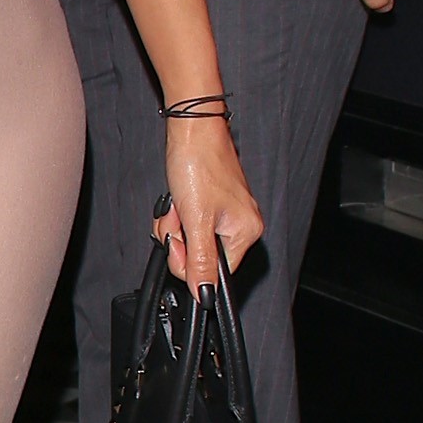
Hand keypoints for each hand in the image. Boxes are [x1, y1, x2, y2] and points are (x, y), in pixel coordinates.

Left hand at [154, 117, 263, 289]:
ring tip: (177, 204)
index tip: (177, 241)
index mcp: (246, 232)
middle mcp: (241, 223)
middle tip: (177, 217)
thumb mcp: (195, 220)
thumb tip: (206, 293)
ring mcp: (226, 212)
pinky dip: (178, 213)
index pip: (215, 272)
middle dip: (180, 238)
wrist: (191, 129)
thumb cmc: (197, 164)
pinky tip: (177, 199)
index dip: (189, 262)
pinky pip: (190, 221)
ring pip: (192, 237)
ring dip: (176, 224)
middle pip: (201, 254)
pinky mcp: (212, 201)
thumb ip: (200, 260)